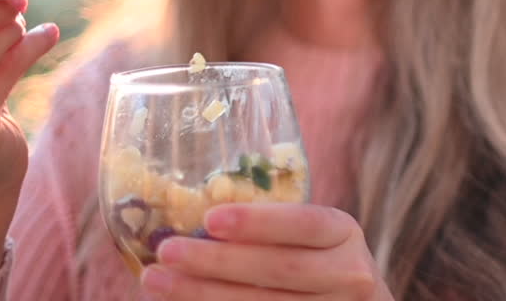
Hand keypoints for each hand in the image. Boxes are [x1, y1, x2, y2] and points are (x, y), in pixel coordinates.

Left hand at [141, 203, 393, 300]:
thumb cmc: (320, 261)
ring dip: (203, 294)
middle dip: (218, 261)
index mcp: (344, 233)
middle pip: (278, 269)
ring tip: (157, 280)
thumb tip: (195, 213)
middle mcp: (348, 274)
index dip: (258, 222)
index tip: (210, 219)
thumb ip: (275, 228)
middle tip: (167, 249)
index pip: (304, 223)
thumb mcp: (316, 236)